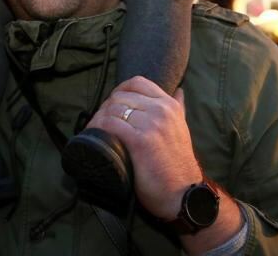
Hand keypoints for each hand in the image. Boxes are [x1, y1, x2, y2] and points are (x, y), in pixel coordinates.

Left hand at [85, 76, 200, 220]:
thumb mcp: (182, 128)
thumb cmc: (179, 164)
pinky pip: (110, 124)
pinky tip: (95, 136)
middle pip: (122, 96)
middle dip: (106, 107)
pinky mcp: (140, 140)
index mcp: (170, 105)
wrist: (183, 193)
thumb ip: (179, 108)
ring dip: (99, 118)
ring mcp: (151, 124)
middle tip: (100, 121)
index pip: (138, 83)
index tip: (112, 104)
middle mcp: (161, 110)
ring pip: (113, 108)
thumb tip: (179, 90)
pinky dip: (98, 128)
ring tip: (95, 130)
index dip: (119, 90)